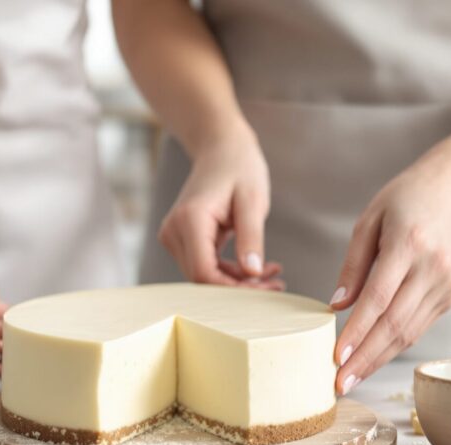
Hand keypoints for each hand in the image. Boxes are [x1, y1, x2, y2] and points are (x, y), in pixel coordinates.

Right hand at [158, 131, 283, 288]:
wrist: (221, 149)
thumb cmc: (239, 168)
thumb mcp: (252, 201)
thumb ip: (251, 238)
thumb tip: (253, 273)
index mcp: (189, 220)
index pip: (204, 272)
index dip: (233, 289)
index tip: (265, 287)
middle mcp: (174, 231)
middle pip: (203, 278)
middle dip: (240, 287)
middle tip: (277, 284)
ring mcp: (174, 236)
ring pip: (205, 276)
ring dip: (238, 281)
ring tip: (273, 274)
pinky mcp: (181, 240)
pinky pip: (205, 265)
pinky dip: (231, 271)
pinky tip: (257, 268)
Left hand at [330, 149, 450, 394]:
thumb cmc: (405, 200)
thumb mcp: (369, 220)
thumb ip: (353, 264)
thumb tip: (337, 306)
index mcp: (409, 244)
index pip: (378, 298)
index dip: (357, 331)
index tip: (335, 356)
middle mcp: (432, 269)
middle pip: (394, 324)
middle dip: (365, 359)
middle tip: (339, 384)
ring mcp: (445, 285)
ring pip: (408, 333)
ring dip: (377, 360)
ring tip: (350, 380)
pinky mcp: (449, 296)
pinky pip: (417, 327)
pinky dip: (393, 346)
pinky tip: (371, 360)